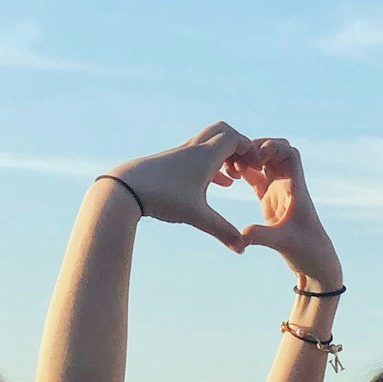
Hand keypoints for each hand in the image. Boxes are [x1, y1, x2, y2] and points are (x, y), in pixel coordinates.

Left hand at [104, 121, 253, 252]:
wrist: (125, 188)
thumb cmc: (163, 198)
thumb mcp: (196, 217)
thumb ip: (222, 232)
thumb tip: (242, 250)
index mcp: (205, 156)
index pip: (235, 139)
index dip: (250, 150)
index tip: (257, 168)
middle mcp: (194, 149)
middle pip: (222, 131)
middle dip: (239, 146)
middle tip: (247, 166)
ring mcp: (181, 154)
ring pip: (209, 143)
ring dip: (226, 155)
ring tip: (235, 177)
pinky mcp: (171, 162)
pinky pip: (199, 155)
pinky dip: (213, 163)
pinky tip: (217, 183)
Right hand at [234, 139, 341, 288]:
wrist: (315, 264)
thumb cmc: (307, 251)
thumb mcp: (283, 242)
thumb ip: (262, 236)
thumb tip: (241, 235)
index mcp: (296, 188)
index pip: (290, 154)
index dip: (273, 147)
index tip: (256, 155)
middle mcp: (288, 185)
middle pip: (275, 151)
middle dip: (256, 147)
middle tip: (237, 156)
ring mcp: (278, 192)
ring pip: (264, 162)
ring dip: (248, 158)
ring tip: (229, 165)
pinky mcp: (270, 201)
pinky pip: (256, 177)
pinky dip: (244, 171)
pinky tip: (229, 174)